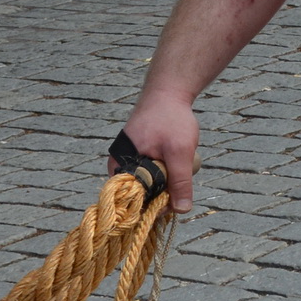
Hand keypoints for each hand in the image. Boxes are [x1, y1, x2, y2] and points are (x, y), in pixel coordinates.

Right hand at [114, 95, 200, 213]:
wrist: (169, 90)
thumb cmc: (171, 118)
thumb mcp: (179, 152)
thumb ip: (180, 182)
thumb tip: (181, 210)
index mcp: (121, 165)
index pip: (133, 200)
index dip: (155, 205)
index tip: (174, 202)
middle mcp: (119, 163)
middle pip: (142, 193)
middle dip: (162, 190)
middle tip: (180, 173)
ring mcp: (127, 158)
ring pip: (149, 183)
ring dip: (165, 178)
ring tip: (176, 159)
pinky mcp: (136, 154)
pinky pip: (150, 172)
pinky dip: (164, 168)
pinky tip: (173, 156)